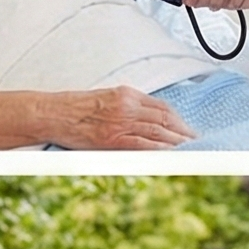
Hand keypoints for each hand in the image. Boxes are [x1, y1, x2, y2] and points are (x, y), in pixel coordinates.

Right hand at [43, 86, 194, 148]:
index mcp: (127, 94)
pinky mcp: (112, 137)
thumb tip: (147, 117)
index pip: (161, 106)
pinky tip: (171, 154)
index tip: (186, 127)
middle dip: (183, 130)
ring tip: (190, 148)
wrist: (52, 113)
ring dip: (177, 141)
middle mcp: (128, 106)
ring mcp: (121, 122)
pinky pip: (143, 144)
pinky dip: (160, 149)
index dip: (178, 118)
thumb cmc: (75, 107)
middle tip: (196, 139)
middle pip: (165, 118)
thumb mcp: (106, 98)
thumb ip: (127, 105)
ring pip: (158, 131)